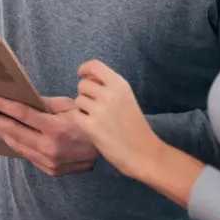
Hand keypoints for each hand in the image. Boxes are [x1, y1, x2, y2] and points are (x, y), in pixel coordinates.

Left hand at [0, 95, 96, 175]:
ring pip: (18, 146)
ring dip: (1, 134)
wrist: (104, 150)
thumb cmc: (87, 122)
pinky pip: (27, 155)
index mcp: (56, 128)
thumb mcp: (69, 106)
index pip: (22, 115)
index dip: (2, 106)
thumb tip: (22, 99)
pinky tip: (7, 137)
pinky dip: (15, 145)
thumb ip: (45, 104)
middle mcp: (50, 147)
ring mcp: (49, 161)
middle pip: (14, 132)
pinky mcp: (50, 170)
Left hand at [73, 61, 205, 208]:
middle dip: (85, 94)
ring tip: (96, 118)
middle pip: (82, 84)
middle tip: (94, 106)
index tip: (82, 74)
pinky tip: (91, 126)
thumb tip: (87, 79)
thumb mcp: (127, 99)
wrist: (144, 153)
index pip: (95, 66)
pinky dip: (80, 119)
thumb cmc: (136, 126)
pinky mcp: (91, 126)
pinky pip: (75, 114)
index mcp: (120, 85)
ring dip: (83, 108)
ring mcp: (99, 110)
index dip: (85, 69)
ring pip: (78, 100)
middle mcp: (109, 94)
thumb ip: (109, 87)